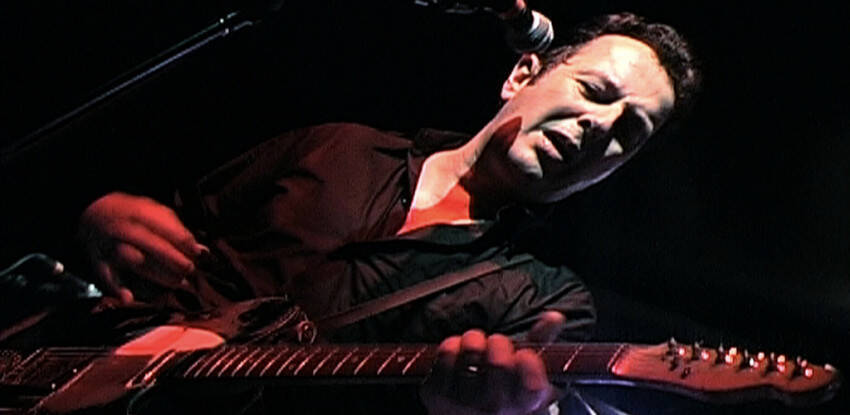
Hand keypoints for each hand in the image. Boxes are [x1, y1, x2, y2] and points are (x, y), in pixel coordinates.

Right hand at [78, 192, 206, 302]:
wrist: (94, 213)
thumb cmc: (135, 216)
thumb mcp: (156, 213)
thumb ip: (178, 231)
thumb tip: (203, 252)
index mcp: (140, 213)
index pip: (165, 228)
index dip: (185, 243)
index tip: (198, 253)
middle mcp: (124, 229)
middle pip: (152, 245)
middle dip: (174, 260)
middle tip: (189, 269)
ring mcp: (110, 246)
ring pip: (134, 261)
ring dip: (157, 274)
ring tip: (177, 282)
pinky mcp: (99, 263)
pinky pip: (106, 277)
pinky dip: (115, 289)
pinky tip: (128, 299)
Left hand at [420, 311, 566, 414]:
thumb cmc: (504, 391)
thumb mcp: (528, 372)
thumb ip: (542, 343)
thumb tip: (555, 316)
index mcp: (525, 404)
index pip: (532, 386)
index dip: (528, 364)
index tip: (524, 354)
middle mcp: (495, 408)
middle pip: (499, 363)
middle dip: (499, 343)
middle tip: (497, 345)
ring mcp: (464, 403)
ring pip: (471, 353)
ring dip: (474, 339)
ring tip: (476, 344)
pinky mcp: (437, 395)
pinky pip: (446, 354)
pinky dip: (453, 345)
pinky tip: (458, 351)